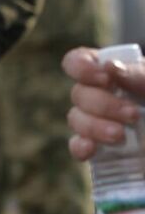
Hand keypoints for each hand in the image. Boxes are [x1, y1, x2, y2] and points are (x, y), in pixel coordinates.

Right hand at [65, 46, 144, 160]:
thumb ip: (143, 77)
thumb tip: (111, 67)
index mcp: (120, 75)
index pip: (80, 61)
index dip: (81, 66)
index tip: (104, 78)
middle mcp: (106, 97)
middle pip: (79, 93)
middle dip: (103, 104)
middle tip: (133, 115)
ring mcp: (101, 125)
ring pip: (76, 119)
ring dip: (93, 126)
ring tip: (120, 137)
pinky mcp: (102, 153)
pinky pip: (77, 147)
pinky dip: (80, 147)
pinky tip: (92, 151)